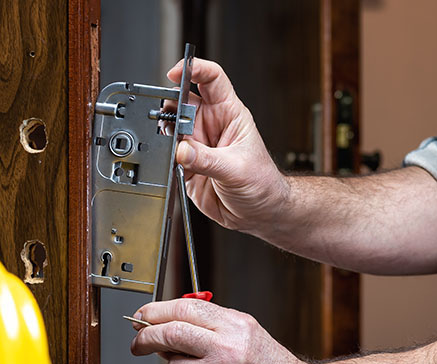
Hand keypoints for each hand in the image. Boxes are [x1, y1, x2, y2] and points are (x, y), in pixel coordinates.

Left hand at [130, 299, 315, 363]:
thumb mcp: (248, 333)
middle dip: (146, 337)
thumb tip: (169, 325)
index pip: (185, 308)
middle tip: (139, 343)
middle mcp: (227, 348)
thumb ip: (212, 326)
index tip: (143, 317)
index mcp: (235, 325)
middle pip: (170, 334)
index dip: (156, 311)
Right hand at [167, 59, 288, 232]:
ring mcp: (199, 146)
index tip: (176, 72)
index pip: (212, 80)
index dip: (194, 69)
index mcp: (230, 115)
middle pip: (182, 102)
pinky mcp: (189, 167)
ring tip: (174, 150)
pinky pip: (169, 157)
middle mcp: (211, 127)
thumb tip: (182, 151)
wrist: (260, 213)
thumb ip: (207, 160)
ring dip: (167, 137)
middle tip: (171, 124)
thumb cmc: (263, 185)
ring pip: (172, 130)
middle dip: (171, 108)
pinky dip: (165, 160)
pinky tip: (173, 167)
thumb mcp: (237, 169)